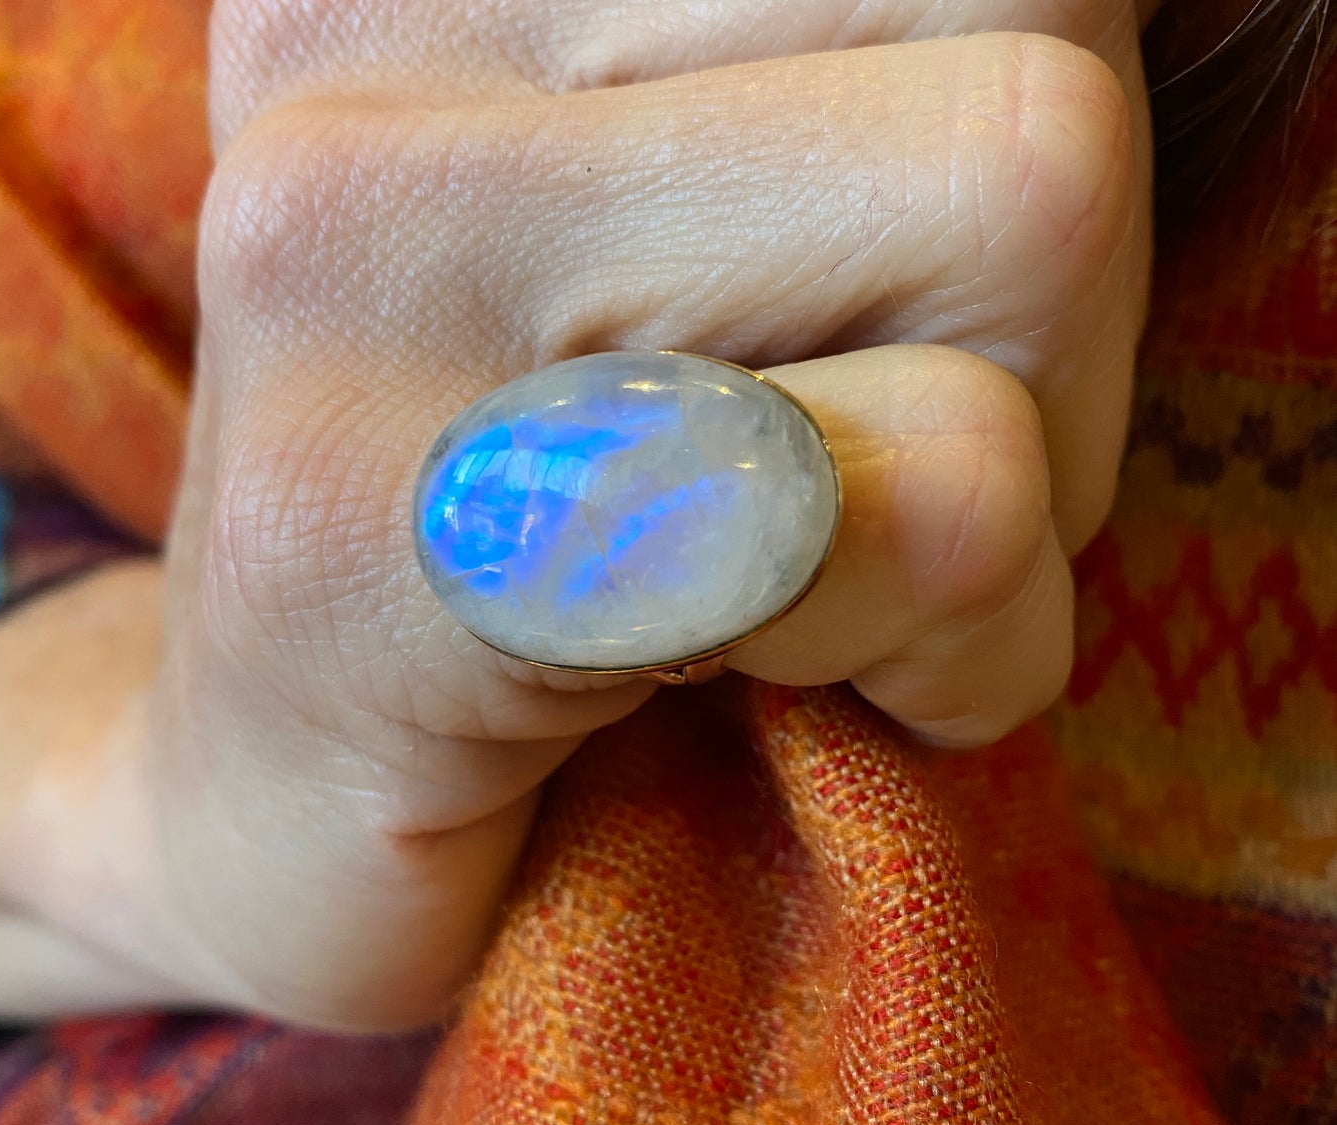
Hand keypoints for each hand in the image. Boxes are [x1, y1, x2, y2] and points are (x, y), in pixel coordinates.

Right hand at [0, 0, 1150, 1027]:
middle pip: (1037, 37)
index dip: (1025, 146)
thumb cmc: (558, 560)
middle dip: (1041, 321)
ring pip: (1028, 206)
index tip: (872, 328)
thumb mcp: (713, 249)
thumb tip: (1081, 58)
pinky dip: (956, 647)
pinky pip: (929, 500)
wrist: (281, 809)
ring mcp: (354, 251)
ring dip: (1010, 491)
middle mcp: (374, 30)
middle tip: (857, 478)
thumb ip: (876, 100)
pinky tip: (756, 683)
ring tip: (794, 582)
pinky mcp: (379, 520)